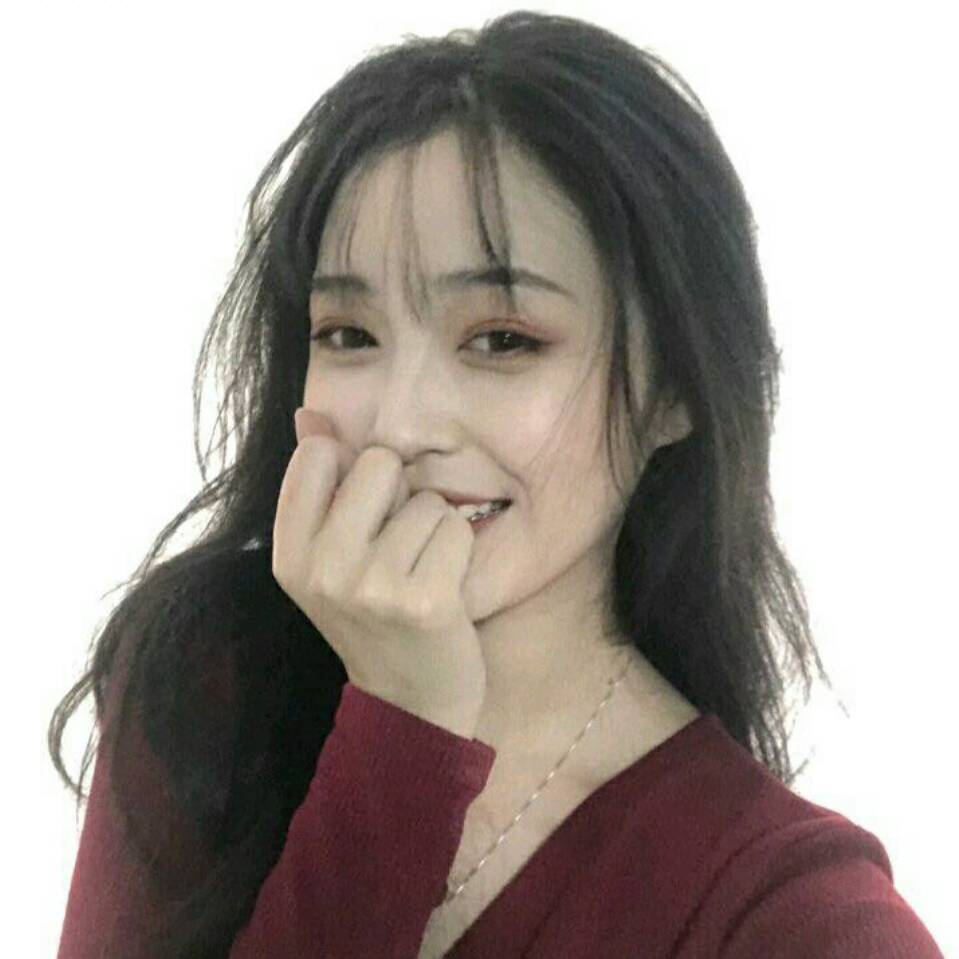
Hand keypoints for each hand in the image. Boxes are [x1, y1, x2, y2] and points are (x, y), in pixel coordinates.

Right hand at [271, 406, 487, 737]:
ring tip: (420, 573)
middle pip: (378, 462)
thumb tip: (309, 414)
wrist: (412, 700)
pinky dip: (459, 550)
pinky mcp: (424, 600)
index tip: (361, 518)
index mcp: (289, 553)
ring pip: (426, 499)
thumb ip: (319, 483)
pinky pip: (456, 528)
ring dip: (434, 529)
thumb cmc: (375, 615)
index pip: (316, 454)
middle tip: (397, 548)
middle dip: (398, 496)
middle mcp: (321, 569)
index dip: (352, 472)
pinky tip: (444, 587)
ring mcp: (371, 587)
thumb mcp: (329, 556)